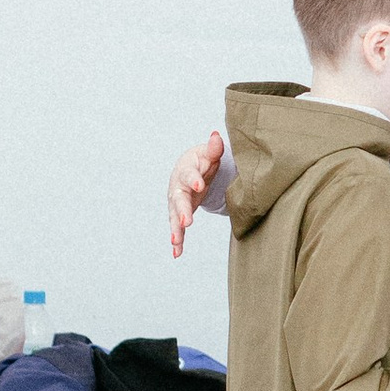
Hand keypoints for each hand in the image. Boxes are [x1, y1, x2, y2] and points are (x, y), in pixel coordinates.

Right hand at [168, 130, 224, 258]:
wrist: (192, 170)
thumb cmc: (202, 161)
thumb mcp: (209, 154)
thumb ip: (213, 148)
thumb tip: (216, 136)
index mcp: (186, 170)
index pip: (189, 174)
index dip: (194, 180)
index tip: (200, 186)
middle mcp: (178, 187)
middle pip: (178, 199)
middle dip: (181, 210)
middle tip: (186, 221)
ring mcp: (176, 202)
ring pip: (174, 217)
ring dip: (175, 229)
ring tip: (176, 242)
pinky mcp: (179, 214)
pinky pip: (177, 228)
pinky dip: (177, 241)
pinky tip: (176, 254)